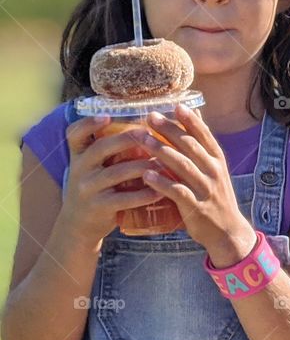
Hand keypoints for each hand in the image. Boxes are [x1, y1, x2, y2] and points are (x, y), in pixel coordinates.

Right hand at [60, 115, 167, 245]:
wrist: (79, 224)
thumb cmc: (97, 187)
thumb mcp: (95, 166)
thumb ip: (111, 150)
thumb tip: (146, 126)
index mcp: (79, 155)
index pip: (75, 134)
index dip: (88, 123)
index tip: (106, 115)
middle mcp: (80, 169)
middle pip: (100, 149)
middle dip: (125, 140)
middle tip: (149, 133)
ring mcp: (88, 189)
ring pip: (115, 173)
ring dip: (141, 166)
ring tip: (164, 161)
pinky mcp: (99, 208)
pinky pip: (123, 199)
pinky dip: (143, 194)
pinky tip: (161, 191)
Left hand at [138, 105, 255, 264]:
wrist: (228, 232)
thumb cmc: (215, 199)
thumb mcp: (215, 172)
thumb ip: (202, 149)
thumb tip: (193, 119)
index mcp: (218, 162)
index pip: (205, 136)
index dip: (190, 120)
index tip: (175, 105)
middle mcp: (214, 172)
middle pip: (190, 146)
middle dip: (169, 130)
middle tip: (149, 117)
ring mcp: (206, 190)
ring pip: (182, 165)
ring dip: (160, 150)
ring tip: (141, 139)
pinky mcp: (196, 208)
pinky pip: (177, 192)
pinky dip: (161, 182)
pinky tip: (146, 174)